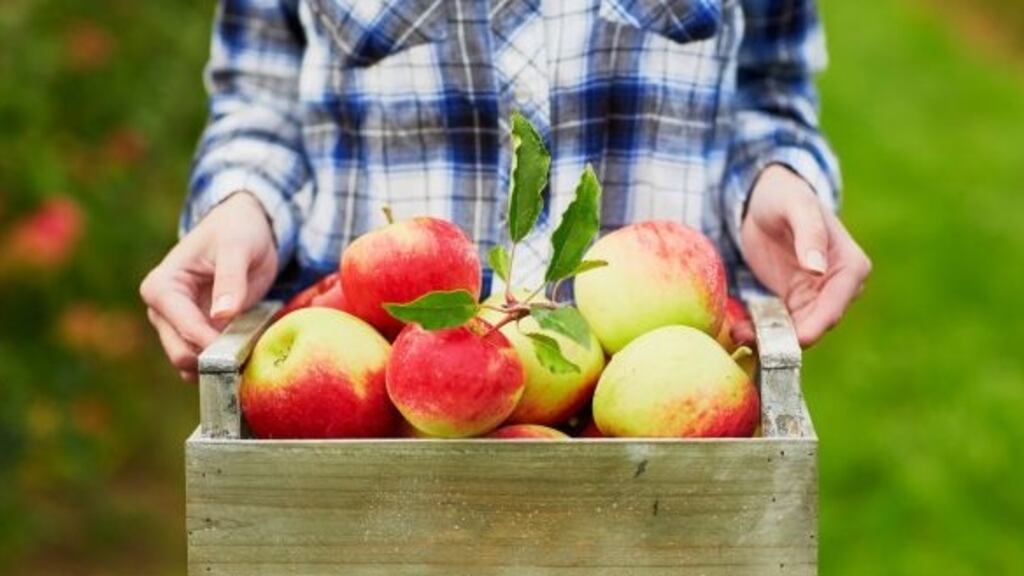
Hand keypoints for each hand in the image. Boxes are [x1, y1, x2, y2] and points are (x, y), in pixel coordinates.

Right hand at [140, 192, 277, 380]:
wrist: (244, 229)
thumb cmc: (236, 231)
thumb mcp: (237, 247)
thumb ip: (230, 278)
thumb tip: (222, 315)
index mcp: (162, 287)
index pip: (183, 326)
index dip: (212, 342)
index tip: (242, 350)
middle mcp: (162, 312)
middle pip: (181, 353)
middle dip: (215, 361)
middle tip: (250, 358)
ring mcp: (178, 327)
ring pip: (193, 364)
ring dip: (222, 366)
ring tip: (253, 355)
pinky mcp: (198, 335)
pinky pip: (208, 362)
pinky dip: (227, 364)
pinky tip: (250, 355)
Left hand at [735, 165, 870, 346]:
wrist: (765, 198)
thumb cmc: (786, 195)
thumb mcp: (796, 207)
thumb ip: (809, 234)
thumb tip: (818, 270)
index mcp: (850, 266)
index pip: (835, 306)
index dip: (816, 326)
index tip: (794, 340)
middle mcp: (838, 288)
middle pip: (816, 325)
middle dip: (787, 338)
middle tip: (752, 339)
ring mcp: (815, 298)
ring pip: (796, 330)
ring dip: (770, 337)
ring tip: (739, 334)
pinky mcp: (791, 302)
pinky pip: (779, 324)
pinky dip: (760, 330)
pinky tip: (739, 330)